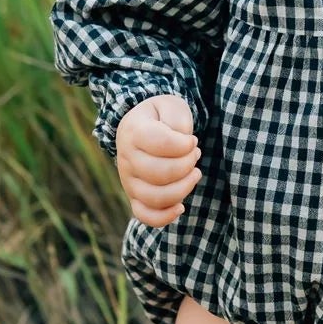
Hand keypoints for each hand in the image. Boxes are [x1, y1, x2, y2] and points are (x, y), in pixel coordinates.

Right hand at [116, 93, 202, 225]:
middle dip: (188, 164)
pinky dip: (164, 217)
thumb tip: (185, 147)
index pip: (161, 143)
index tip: (192, 141)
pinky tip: (181, 207)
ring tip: (194, 173)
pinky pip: (144, 215)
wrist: (141, 126)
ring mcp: (128, 180)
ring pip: (155, 197)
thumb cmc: (161, 117)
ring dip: (184, 188)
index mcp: (133, 131)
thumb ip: (178, 121)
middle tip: (195, 154)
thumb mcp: (171, 106)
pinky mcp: (134, 196)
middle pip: (160, 173)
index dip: (185, 144)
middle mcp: (126, 158)